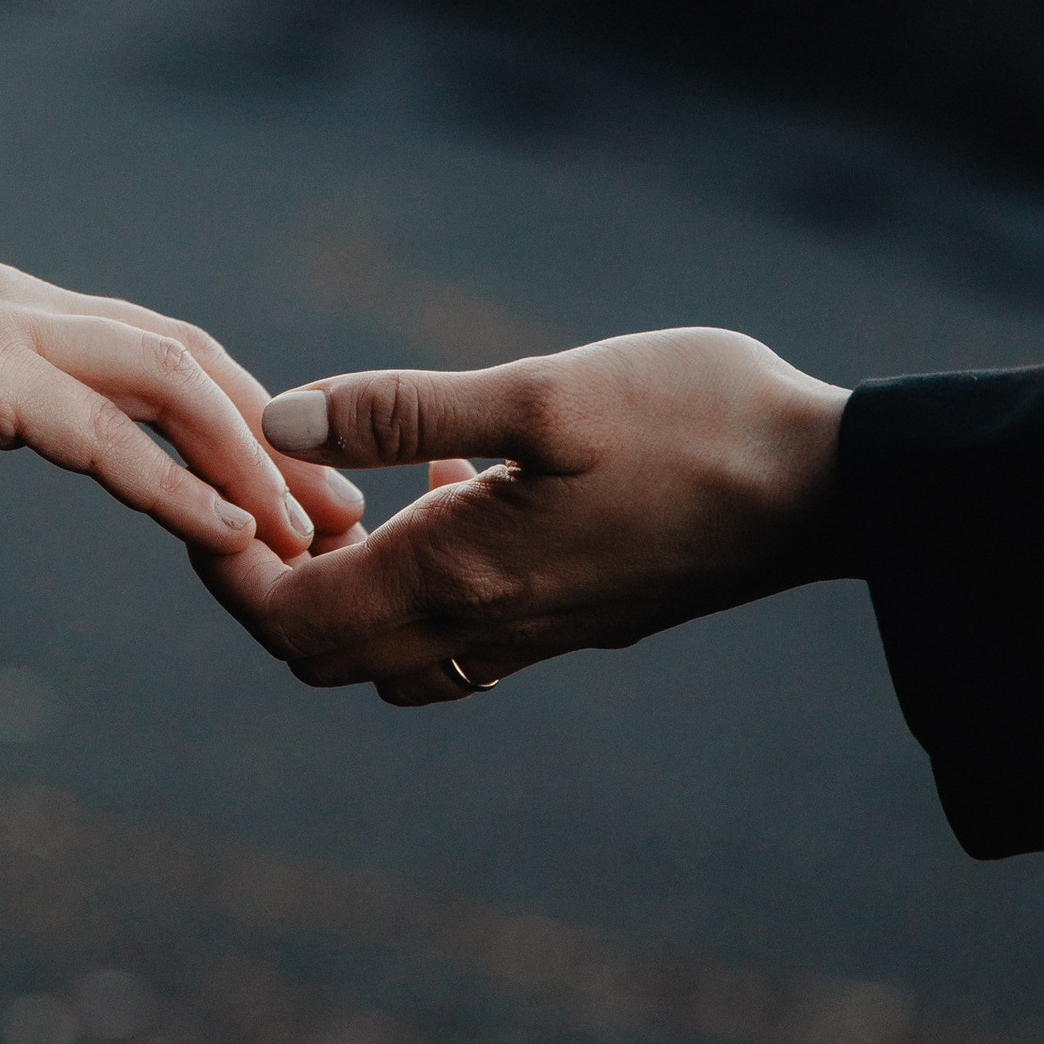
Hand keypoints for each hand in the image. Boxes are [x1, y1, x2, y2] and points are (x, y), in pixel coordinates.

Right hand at [0, 246, 361, 612]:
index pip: (136, 354)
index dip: (215, 417)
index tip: (275, 485)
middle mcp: (12, 307)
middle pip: (181, 359)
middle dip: (265, 432)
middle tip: (334, 512)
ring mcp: (1, 331)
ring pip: (171, 382)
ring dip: (251, 458)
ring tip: (310, 534)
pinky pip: (109, 434)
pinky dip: (183, 485)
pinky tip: (235, 533)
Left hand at [190, 327, 851, 703]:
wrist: (829, 485)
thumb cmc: (695, 421)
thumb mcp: (543, 393)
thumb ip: (403, 411)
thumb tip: (280, 422)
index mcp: (460, 573)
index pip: (288, 619)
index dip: (226, 567)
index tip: (214, 492)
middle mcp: (486, 624)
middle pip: (320, 650)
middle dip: (268, 580)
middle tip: (268, 485)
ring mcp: (534, 633)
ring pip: (385, 649)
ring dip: (342, 584)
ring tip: (350, 483)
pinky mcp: (577, 617)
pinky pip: (455, 636)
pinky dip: (415, 580)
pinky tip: (452, 483)